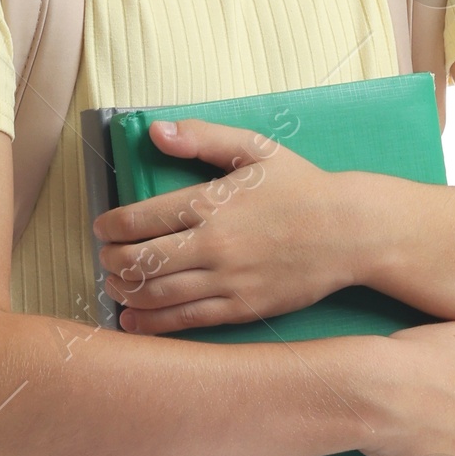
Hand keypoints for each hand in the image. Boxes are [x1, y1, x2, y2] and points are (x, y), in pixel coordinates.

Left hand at [94, 116, 369, 328]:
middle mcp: (215, 244)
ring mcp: (228, 280)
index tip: (103, 228)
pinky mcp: (242, 308)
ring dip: (126, 293)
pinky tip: (133, 321)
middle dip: (112, 262)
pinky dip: (152, 324)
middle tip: (105, 260)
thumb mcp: (256, 149)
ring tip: (115, 287)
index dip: (112, 225)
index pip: (142, 217)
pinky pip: (186, 321)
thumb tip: (156, 131)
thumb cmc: (302, 187)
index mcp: (212, 202)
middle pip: (142, 260)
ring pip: (159, 294)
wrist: (350, 232)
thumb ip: (203, 137)